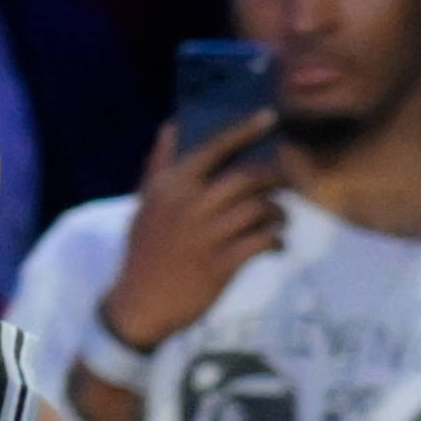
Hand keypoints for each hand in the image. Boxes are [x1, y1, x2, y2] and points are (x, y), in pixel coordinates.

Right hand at [93, 111, 291, 371]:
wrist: (140, 304)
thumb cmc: (145, 250)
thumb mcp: (146, 203)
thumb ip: (160, 164)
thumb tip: (169, 126)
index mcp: (173, 185)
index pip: (216, 147)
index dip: (246, 130)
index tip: (270, 117)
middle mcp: (192, 204)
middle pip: (249, 176)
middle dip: (272, 179)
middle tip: (281, 186)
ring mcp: (208, 234)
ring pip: (260, 208)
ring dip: (278, 212)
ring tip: (279, 220)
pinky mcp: (223, 264)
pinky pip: (263, 241)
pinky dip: (276, 241)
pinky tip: (276, 245)